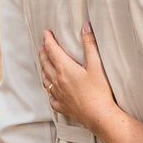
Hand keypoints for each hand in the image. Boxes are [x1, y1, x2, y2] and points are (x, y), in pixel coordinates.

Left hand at [40, 23, 121, 139]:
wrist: (99, 116)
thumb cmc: (99, 91)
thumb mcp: (96, 65)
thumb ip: (90, 45)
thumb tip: (86, 27)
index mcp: (65, 69)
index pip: (52, 50)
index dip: (48, 40)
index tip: (46, 33)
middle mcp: (58, 81)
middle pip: (46, 63)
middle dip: (44, 53)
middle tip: (43, 46)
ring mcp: (58, 94)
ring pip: (45, 79)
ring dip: (43, 68)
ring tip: (43, 63)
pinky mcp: (62, 106)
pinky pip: (51, 97)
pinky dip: (48, 90)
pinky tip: (50, 90)